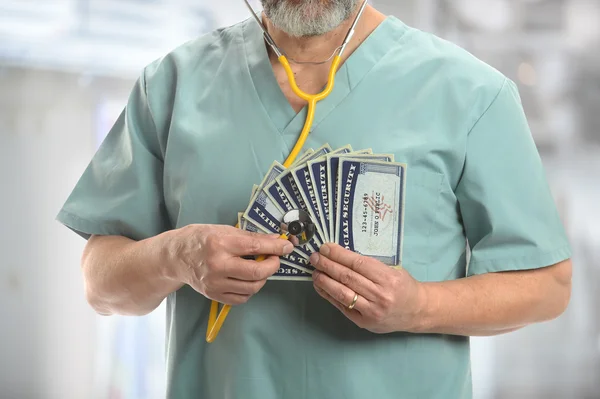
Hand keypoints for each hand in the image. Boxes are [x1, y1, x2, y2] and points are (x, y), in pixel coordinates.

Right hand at [169, 224, 293, 304]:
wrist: (175, 257)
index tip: (287, 247)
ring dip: (263, 278)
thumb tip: (274, 241)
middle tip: (275, 259)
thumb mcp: (223, 230)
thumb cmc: (200, 239)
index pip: (255, 247)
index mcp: (220, 244)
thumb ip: (249, 237)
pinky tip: (247, 280)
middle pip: (256, 272)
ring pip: (252, 287)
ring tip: (260, 268)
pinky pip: (241, 298)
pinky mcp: (213, 295)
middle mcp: (218, 265)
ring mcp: (215, 283)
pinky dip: (250, 290)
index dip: (275, 248)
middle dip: (273, 265)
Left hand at [310, 243, 424, 333]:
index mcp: (388, 278)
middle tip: (315, 257)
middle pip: (348, 277)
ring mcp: (372, 311)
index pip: (358, 263)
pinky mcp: (364, 322)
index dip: (339, 255)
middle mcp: (380, 295)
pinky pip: (342, 307)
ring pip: (343, 293)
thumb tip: (340, 255)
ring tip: (315, 272)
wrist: (417, 311)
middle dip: (328, 265)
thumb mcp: (392, 270)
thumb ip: (370, 265)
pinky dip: (329, 296)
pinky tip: (321, 287)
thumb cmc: (403, 286)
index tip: (325, 248)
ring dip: (325, 281)